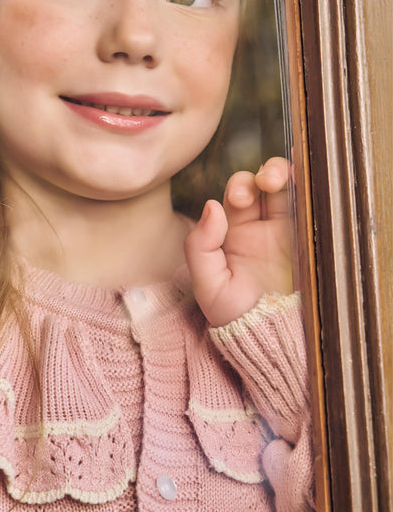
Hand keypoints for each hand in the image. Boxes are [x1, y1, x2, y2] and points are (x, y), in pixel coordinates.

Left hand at [184, 157, 293, 326]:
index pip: (235, 196)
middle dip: (260, 176)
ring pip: (286, 189)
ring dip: (281, 174)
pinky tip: (301, 180)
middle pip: (260, 186)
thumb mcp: (208, 286)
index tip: (239, 201)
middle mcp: (260, 229)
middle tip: (263, 184)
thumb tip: (212, 205)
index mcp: (233, 235)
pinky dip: (306, 186)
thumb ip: (199, 246)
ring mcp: (287, 231)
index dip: (238, 188)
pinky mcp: (310, 238)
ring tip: (277, 179)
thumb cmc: (238, 318)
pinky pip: (309, 205)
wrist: (275, 337)